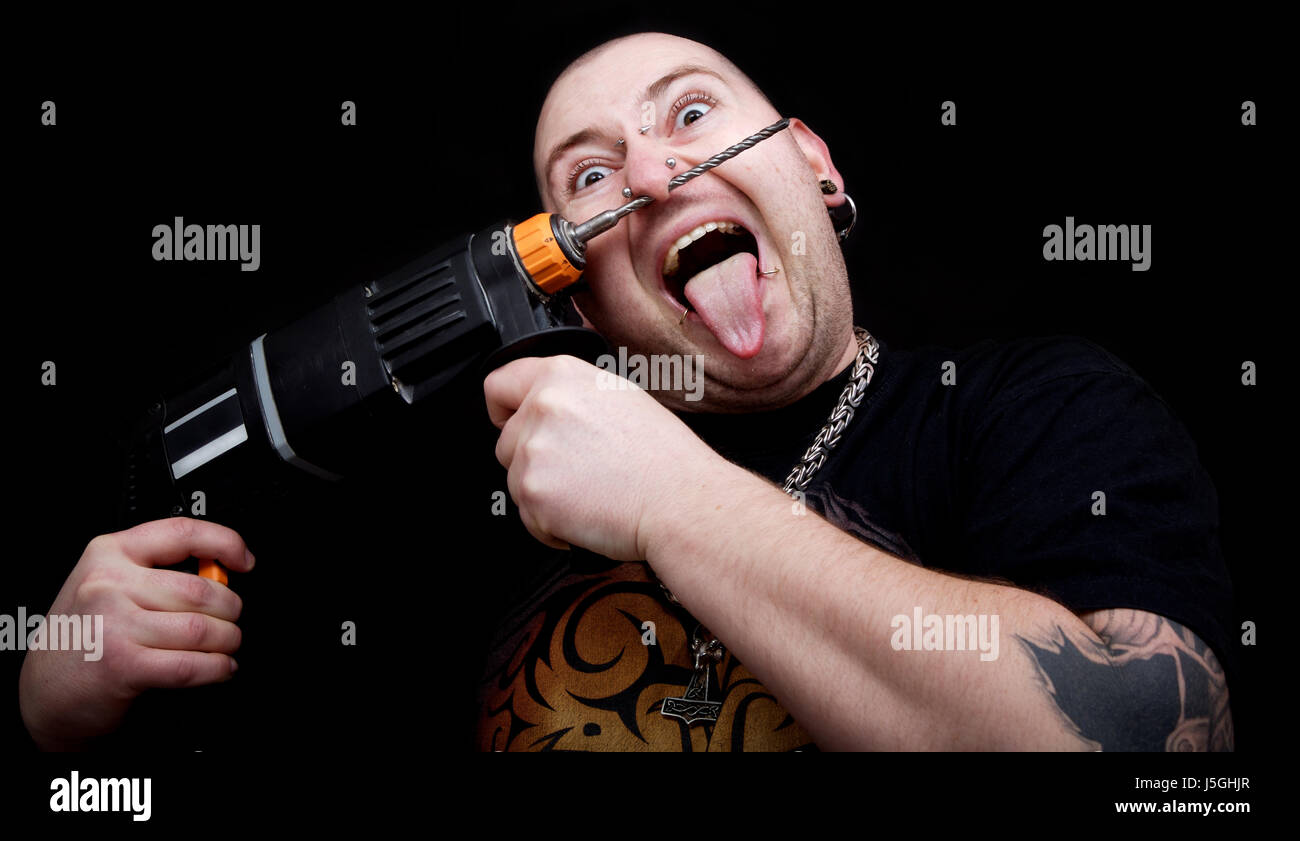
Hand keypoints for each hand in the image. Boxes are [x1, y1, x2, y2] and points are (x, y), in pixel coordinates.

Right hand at [18, 517, 252, 749]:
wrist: (45, 689)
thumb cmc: (83, 633)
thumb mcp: (108, 584)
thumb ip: (155, 570)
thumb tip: (219, 569)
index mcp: (109, 554)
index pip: (182, 533)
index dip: (225, 543)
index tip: (243, 560)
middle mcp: (109, 584)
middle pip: (200, 590)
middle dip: (231, 609)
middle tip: (232, 619)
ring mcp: (114, 625)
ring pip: (201, 629)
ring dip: (228, 640)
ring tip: (228, 644)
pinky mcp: (123, 665)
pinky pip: (190, 664)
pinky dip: (216, 668)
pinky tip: (221, 667)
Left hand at [484, 355, 726, 559]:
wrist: (680, 500)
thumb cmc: (664, 457)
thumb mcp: (618, 398)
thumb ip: (571, 396)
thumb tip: (544, 406)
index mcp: (562, 375)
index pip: (498, 385)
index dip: (504, 411)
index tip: (512, 425)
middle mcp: (542, 406)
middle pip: (506, 442)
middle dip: (533, 463)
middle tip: (578, 473)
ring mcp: (534, 449)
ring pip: (515, 481)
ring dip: (543, 496)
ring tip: (590, 494)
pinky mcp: (533, 492)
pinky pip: (526, 516)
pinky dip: (550, 526)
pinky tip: (588, 513)